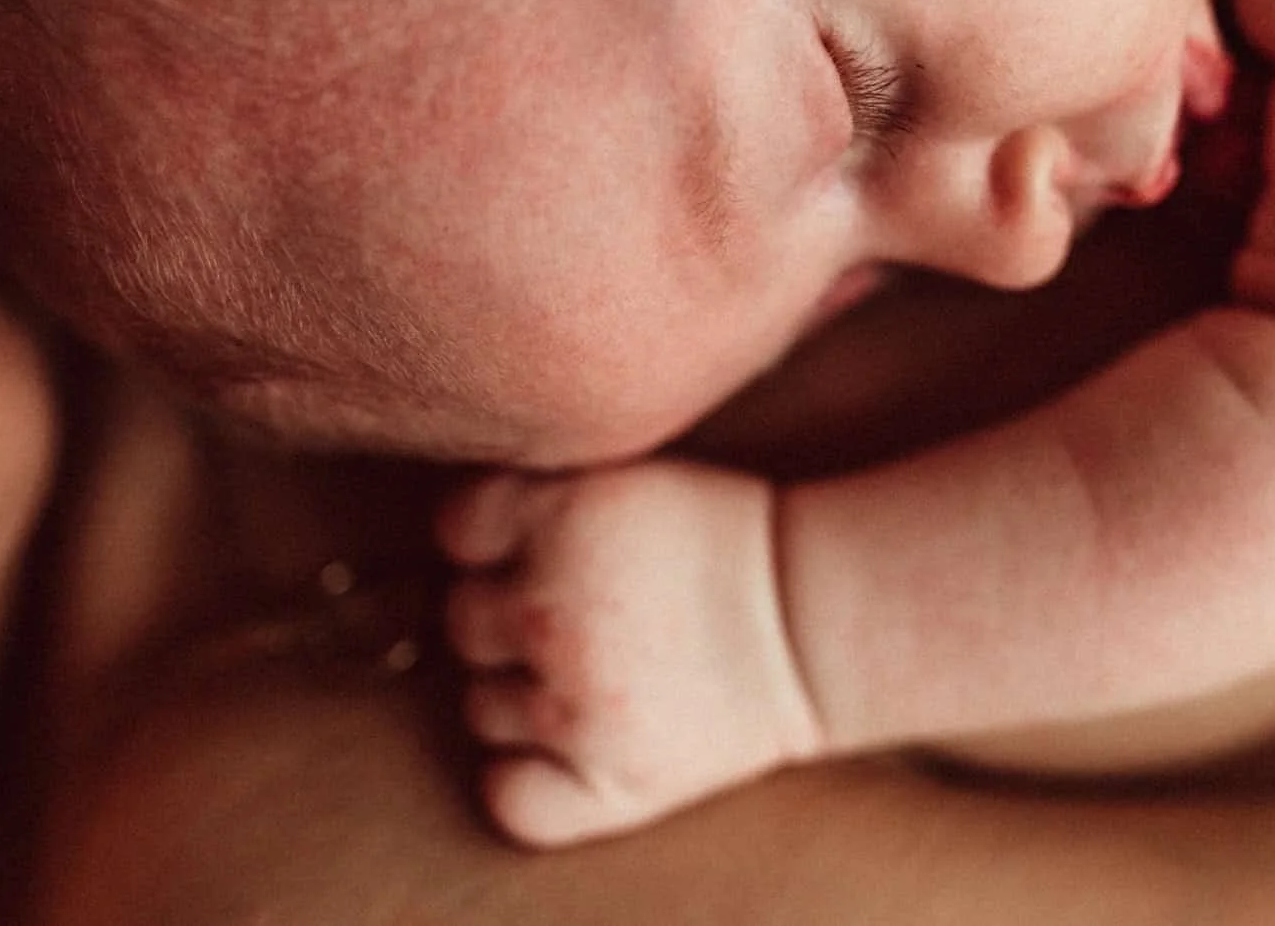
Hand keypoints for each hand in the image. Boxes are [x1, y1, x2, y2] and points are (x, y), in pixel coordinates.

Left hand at [437, 459, 823, 845]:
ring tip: (593, 674)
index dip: (496, 538)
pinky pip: (508, 794)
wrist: (815, 624)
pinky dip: (524, 777)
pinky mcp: (606, 779)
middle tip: (580, 614)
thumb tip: (462, 535)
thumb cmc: (726, 545)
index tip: (546, 546)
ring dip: (519, 692)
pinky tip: (567, 745)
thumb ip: (542, 496)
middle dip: (507, 616)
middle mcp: (553, 613)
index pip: (459, 530)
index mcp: (564, 519)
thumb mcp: (631, 479)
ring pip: (479, 706)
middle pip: (462, 620)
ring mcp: (574, 704)